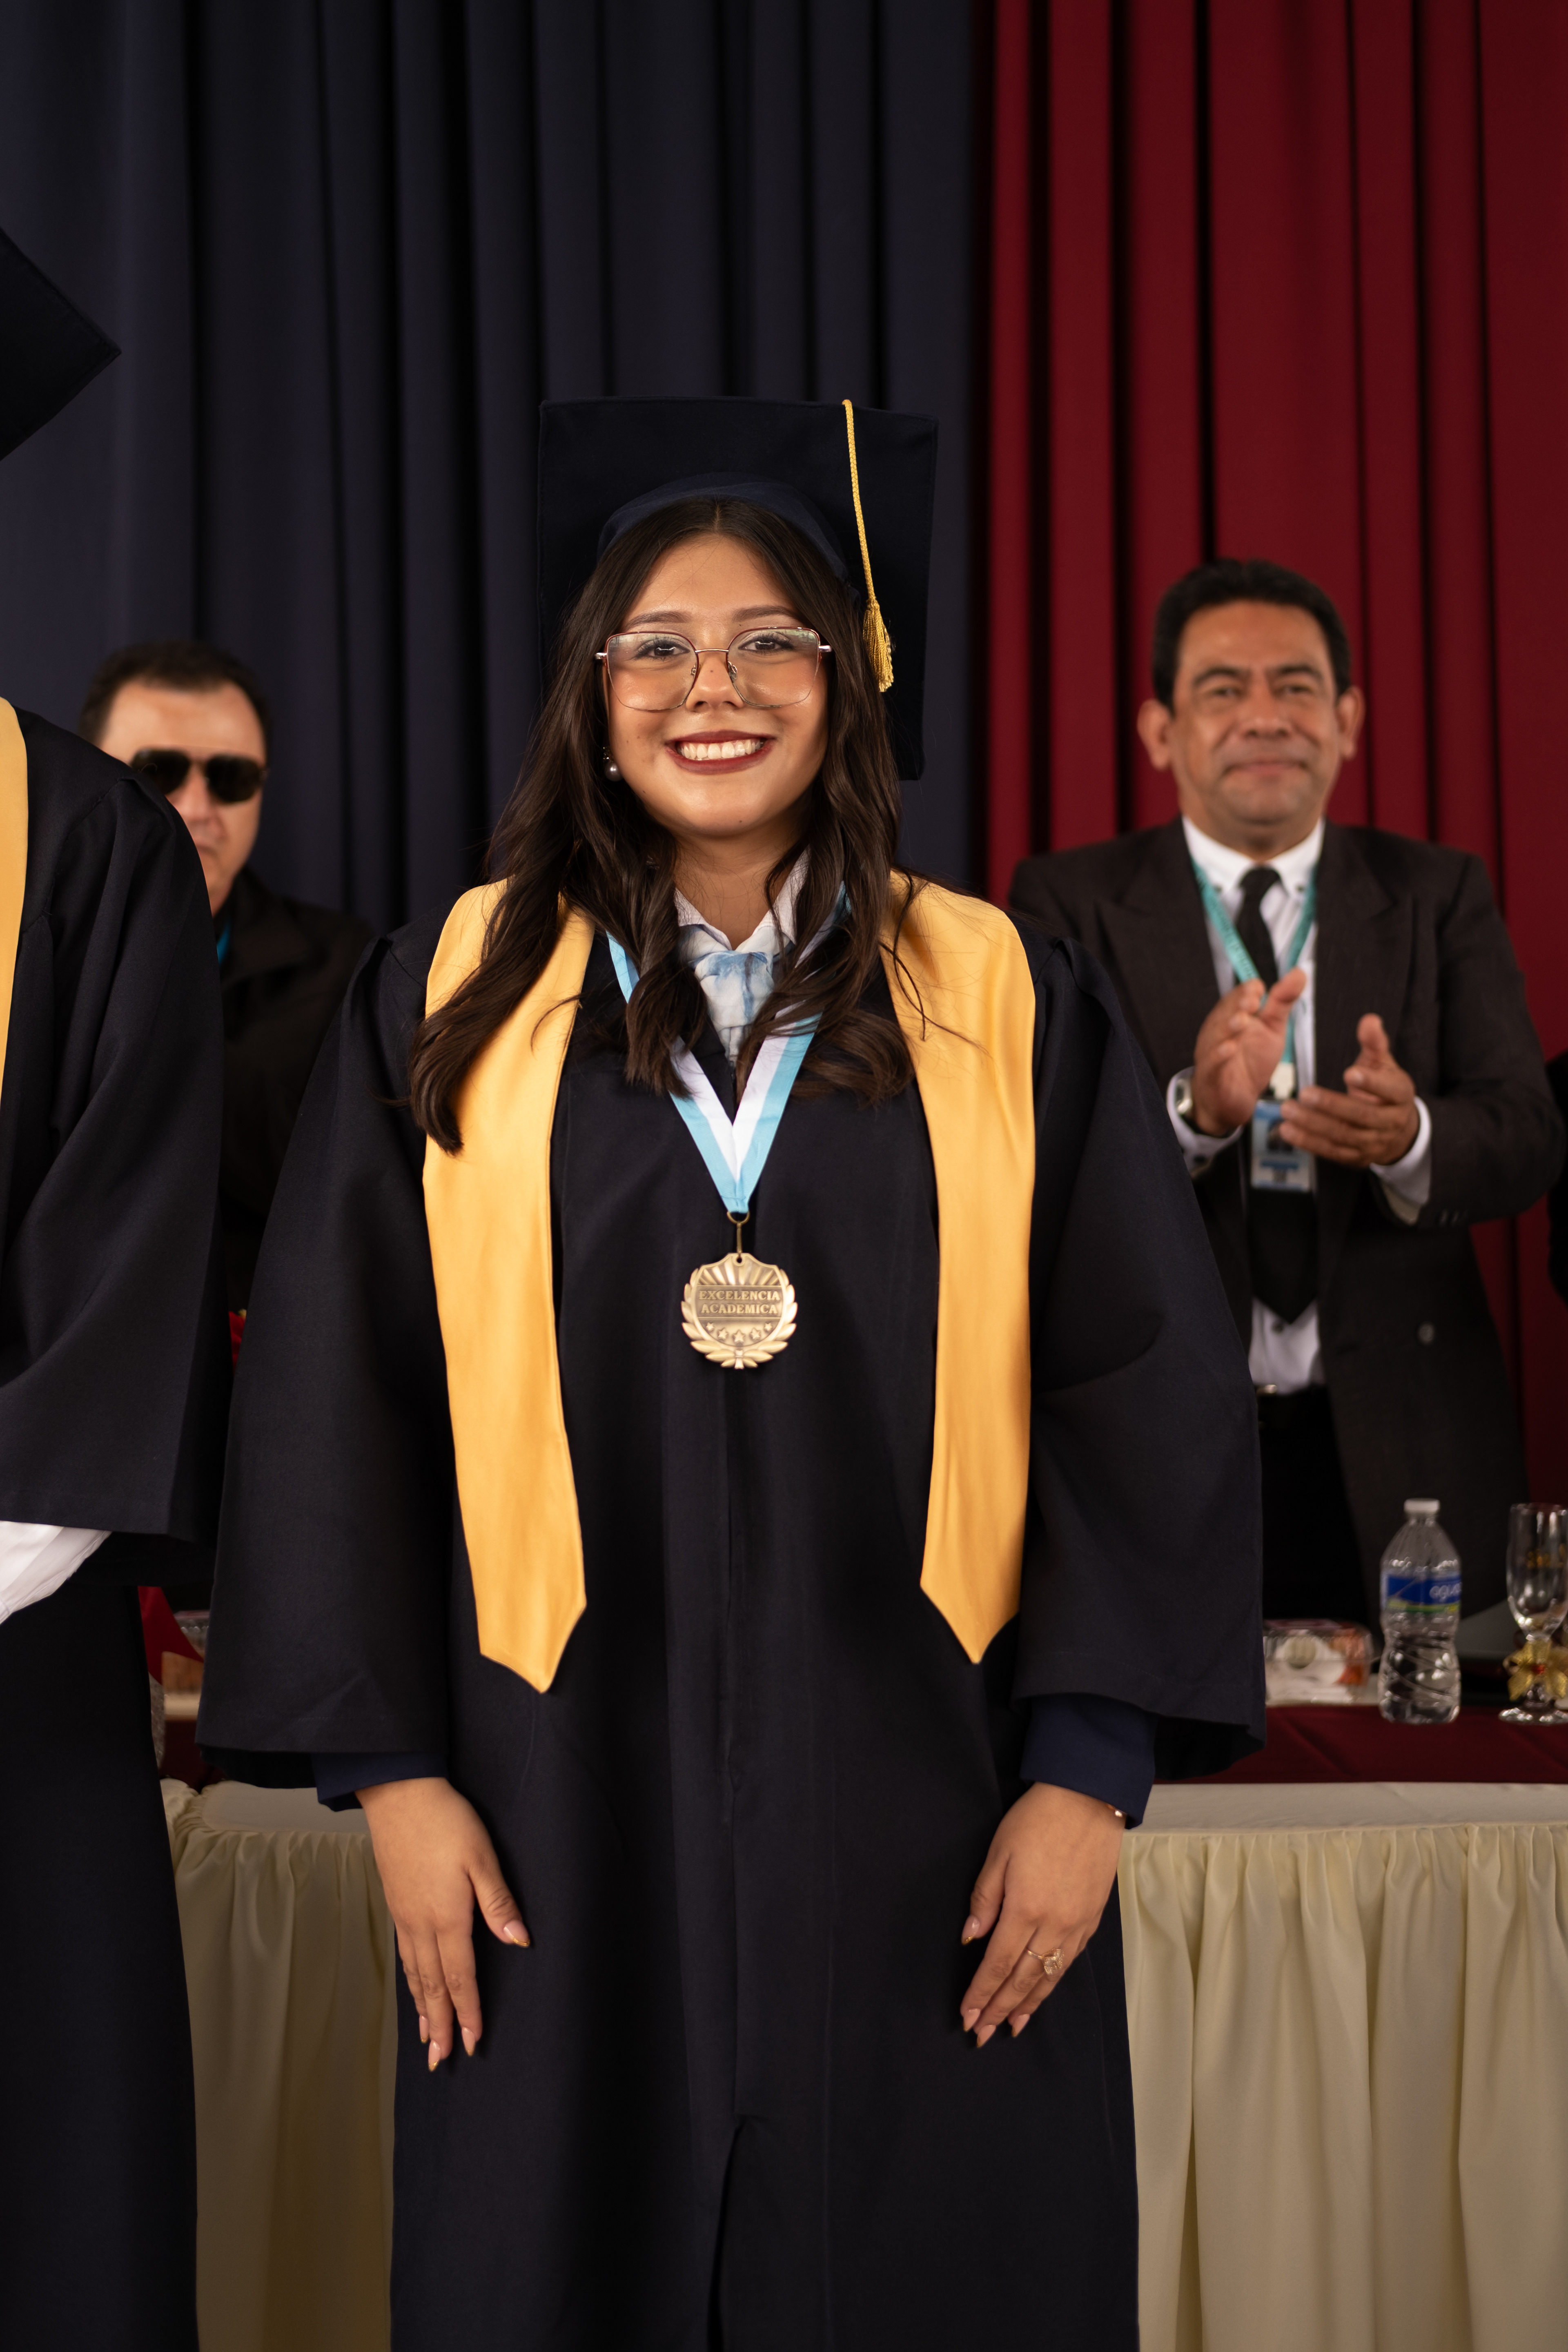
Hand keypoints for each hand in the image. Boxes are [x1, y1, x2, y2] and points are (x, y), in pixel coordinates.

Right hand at [358, 1776, 528, 2066]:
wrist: (399, 1795)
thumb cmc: (446, 1821)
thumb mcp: (482, 1857)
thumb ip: (499, 1903)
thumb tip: (520, 1942)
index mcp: (448, 1916)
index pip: (460, 1976)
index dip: (468, 2011)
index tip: (472, 2042)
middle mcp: (422, 1924)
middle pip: (433, 1985)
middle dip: (440, 2024)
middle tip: (442, 2060)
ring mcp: (406, 1916)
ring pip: (415, 1974)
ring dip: (422, 2009)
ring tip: (426, 2037)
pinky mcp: (397, 1904)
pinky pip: (405, 1955)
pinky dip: (410, 1981)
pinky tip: (413, 1988)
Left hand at [957, 1783, 1124, 2045]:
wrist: (1088, 1800)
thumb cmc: (1037, 1820)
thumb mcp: (999, 1853)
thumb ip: (984, 1900)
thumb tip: (971, 1939)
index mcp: (1025, 1909)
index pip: (997, 1964)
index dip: (980, 1994)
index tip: (965, 2015)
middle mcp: (1053, 1925)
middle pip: (1021, 1979)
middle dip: (998, 2009)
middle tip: (980, 2034)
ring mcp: (1076, 1925)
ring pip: (1048, 1977)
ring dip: (1027, 2005)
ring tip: (1009, 2027)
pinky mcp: (1091, 1919)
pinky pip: (1068, 1962)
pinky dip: (1051, 1985)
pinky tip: (1041, 1994)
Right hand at [1189, 969, 1307, 1136]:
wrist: (1236, 1098)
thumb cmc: (1252, 1060)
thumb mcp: (1272, 1028)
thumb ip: (1282, 1001)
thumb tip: (1299, 972)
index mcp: (1232, 1015)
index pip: (1237, 998)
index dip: (1246, 992)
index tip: (1259, 988)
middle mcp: (1219, 1030)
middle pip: (1225, 1013)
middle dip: (1237, 1006)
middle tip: (1251, 1001)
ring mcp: (1212, 1052)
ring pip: (1217, 1036)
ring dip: (1229, 1027)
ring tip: (1242, 1021)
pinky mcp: (1210, 1075)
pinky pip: (1212, 1063)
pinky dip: (1219, 1056)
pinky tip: (1228, 1048)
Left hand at [1278, 1013, 1419, 1167]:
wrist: (1398, 1130)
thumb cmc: (1386, 1089)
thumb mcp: (1383, 1064)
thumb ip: (1374, 1043)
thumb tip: (1369, 1020)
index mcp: (1401, 1094)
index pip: (1389, 1090)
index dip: (1370, 1083)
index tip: (1349, 1073)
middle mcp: (1390, 1121)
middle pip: (1361, 1115)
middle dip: (1331, 1105)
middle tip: (1305, 1093)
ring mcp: (1374, 1142)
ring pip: (1344, 1135)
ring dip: (1313, 1125)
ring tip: (1289, 1111)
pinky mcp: (1357, 1157)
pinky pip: (1332, 1151)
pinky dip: (1308, 1142)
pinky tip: (1288, 1131)